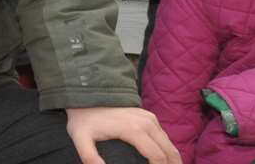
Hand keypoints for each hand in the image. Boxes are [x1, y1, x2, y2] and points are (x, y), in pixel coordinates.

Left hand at [65, 105, 179, 163]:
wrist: (87, 96)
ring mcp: (149, 118)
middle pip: (169, 151)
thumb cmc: (84, 120)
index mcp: (134, 130)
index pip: (157, 156)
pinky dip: (168, 151)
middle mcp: (146, 122)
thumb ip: (89, 156)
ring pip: (169, 144)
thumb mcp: (81, 138)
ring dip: (173, 160)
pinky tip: (166, 162)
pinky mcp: (149, 117)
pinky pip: (164, 137)